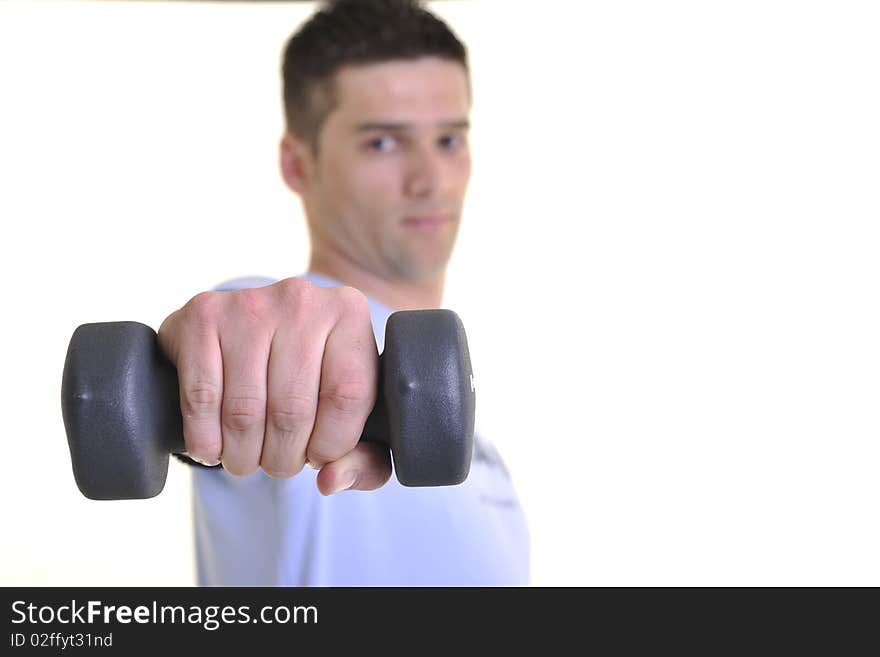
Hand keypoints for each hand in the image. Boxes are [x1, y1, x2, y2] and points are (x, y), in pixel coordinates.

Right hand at [157, 277, 391, 493]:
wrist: (249, 326)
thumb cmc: (310, 377)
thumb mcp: (352, 412)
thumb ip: (365, 459)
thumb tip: (330, 481)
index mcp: (349, 315)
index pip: (348, 396)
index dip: (332, 444)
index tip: (318, 455)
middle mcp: (302, 300)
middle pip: (293, 409)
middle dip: (283, 458)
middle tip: (278, 463)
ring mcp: (249, 303)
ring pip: (245, 411)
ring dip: (243, 455)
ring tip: (246, 458)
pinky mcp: (203, 316)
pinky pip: (201, 399)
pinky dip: (205, 439)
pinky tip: (213, 446)